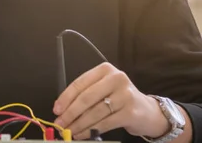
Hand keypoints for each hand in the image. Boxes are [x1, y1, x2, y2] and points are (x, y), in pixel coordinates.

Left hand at [53, 62, 170, 139]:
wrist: (147, 111)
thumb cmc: (118, 98)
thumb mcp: (102, 89)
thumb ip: (84, 94)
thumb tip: (61, 109)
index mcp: (105, 70)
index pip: (80, 83)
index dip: (65, 98)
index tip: (56, 109)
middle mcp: (116, 79)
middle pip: (86, 98)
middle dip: (70, 113)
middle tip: (60, 123)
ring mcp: (125, 95)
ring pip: (94, 112)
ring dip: (79, 124)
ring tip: (70, 130)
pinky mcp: (130, 112)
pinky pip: (104, 123)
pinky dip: (90, 130)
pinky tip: (82, 134)